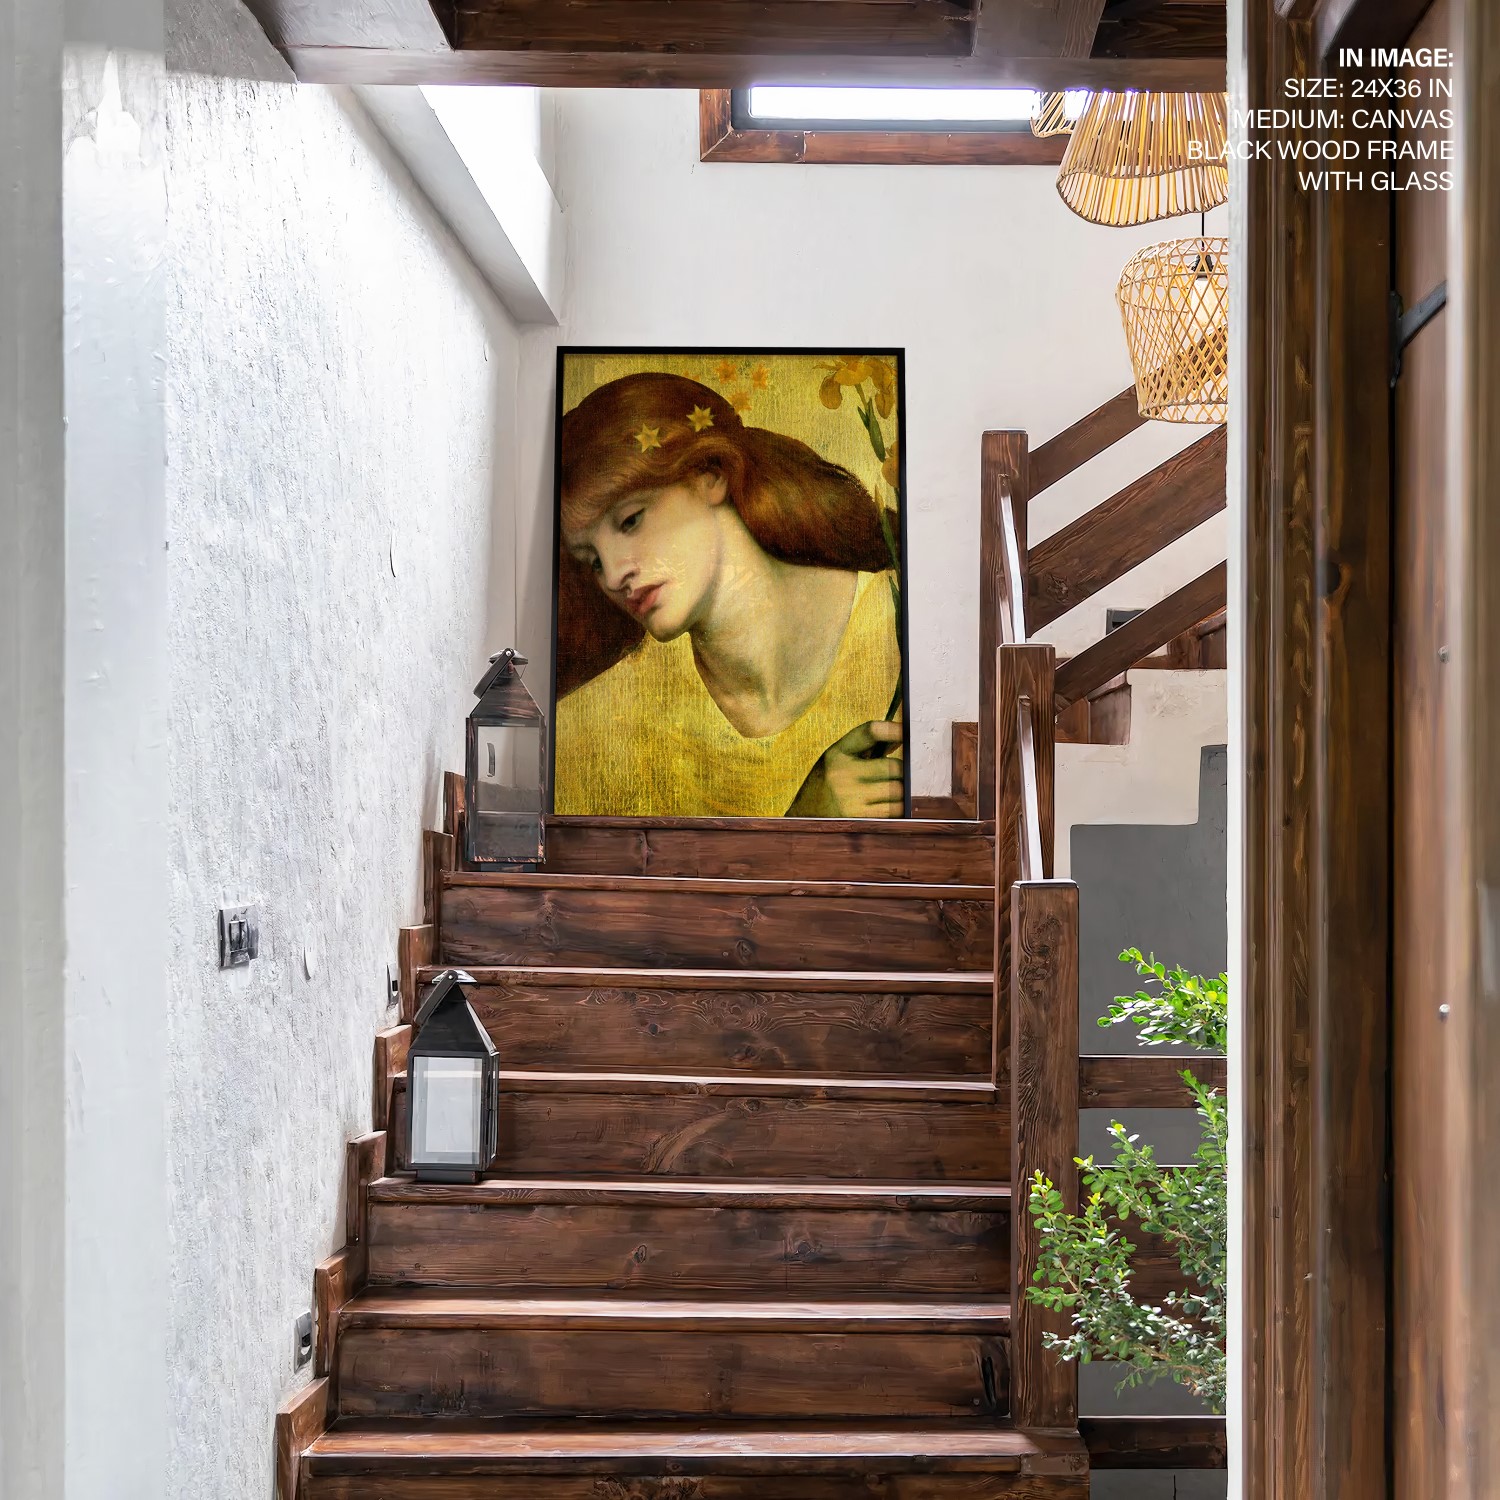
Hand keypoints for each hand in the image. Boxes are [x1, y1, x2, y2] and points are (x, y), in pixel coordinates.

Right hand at [787, 720, 903, 817]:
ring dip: (899, 792)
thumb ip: (866, 749)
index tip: (904, 730)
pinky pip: (892, 810)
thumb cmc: (827, 784)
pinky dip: (896, 808)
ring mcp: (849, 797)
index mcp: (837, 753)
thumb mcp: (838, 760)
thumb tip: (901, 739)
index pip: (869, 732)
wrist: (804, 818)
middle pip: (893, 766)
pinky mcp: (857, 818)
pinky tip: (886, 806)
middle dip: (900, 771)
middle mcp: (842, 773)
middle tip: (898, 774)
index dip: (891, 729)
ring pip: (896, 790)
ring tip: (889, 792)